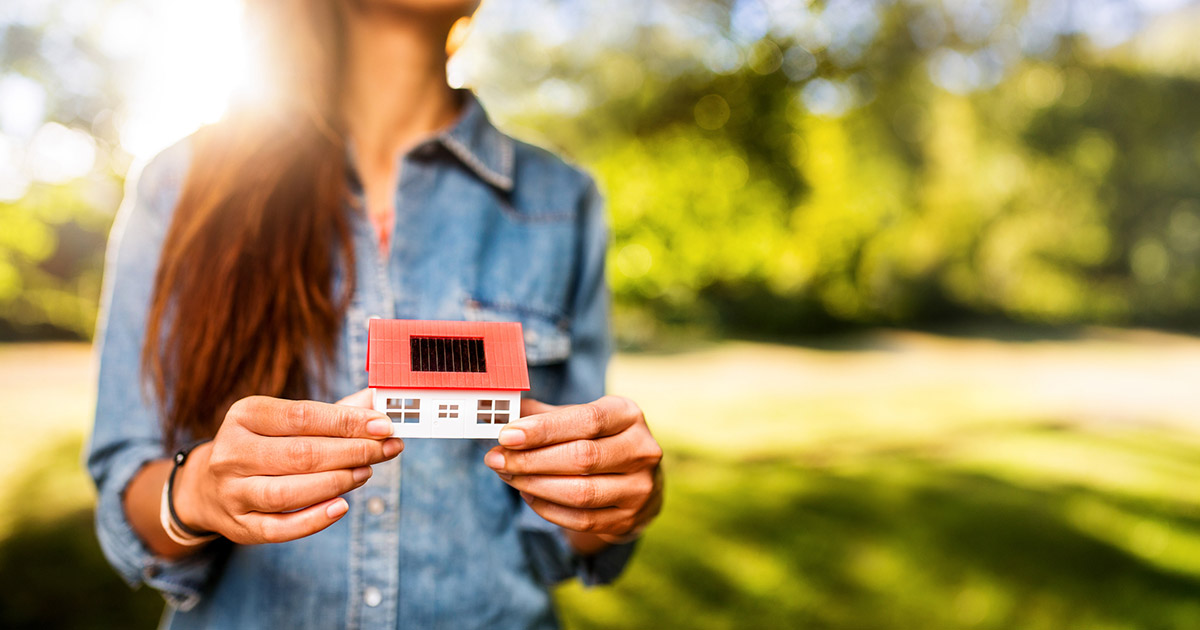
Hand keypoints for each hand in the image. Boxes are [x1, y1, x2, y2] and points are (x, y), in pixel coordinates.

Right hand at [173, 389, 401, 543]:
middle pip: (301, 454)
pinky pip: (280, 527)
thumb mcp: (285, 421)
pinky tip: (342, 506)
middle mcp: (232, 452)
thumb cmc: (264, 446)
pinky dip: (314, 519)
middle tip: (387, 449)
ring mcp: (232, 492)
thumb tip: (376, 400)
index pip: (302, 416)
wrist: (208, 487)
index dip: (347, 421)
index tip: (384, 426)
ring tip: (366, 472)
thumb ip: (332, 412)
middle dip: (352, 452)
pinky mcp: (239, 526)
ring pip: (289, 491)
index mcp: (244, 415)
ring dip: (336, 483)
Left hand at [484, 396, 663, 542]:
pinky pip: (581, 519)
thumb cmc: (600, 441)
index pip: (587, 420)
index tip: (507, 435)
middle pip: (582, 457)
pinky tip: (528, 494)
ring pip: (581, 493)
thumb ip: (543, 415)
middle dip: (531, 460)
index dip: (544, 429)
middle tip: (496, 459)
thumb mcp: (580, 418)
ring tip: (507, 476)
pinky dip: (548, 508)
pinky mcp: (628, 519)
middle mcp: (642, 450)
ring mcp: (639, 488)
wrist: (638, 481)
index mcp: (628, 415)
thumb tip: (502, 412)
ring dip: (535, 485)